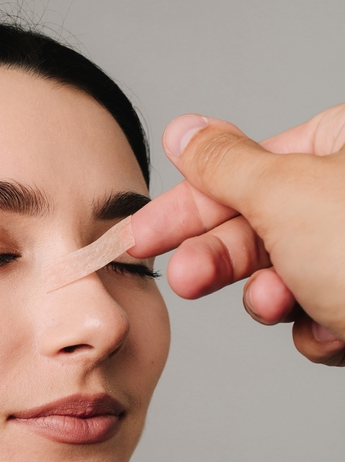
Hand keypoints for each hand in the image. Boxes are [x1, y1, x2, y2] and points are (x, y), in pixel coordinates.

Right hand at [129, 104, 344, 365]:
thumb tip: (185, 129)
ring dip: (274, 299)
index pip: (241, 169)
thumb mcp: (285, 196)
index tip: (138, 237)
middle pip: (258, 225)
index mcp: (341, 147)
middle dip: (223, 259)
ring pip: (285, 277)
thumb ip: (223, 166)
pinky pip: (318, 315)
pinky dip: (318, 329)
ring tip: (281, 304)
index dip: (182, 206)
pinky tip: (338, 331)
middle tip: (187, 280)